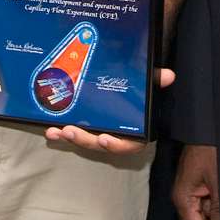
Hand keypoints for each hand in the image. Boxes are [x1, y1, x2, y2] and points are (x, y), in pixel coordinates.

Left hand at [43, 68, 173, 152]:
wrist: (127, 97)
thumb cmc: (140, 99)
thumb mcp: (148, 89)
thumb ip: (157, 82)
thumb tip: (169, 75)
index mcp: (134, 133)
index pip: (128, 144)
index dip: (116, 144)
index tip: (105, 138)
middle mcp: (116, 137)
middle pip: (101, 144)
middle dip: (85, 139)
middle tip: (70, 131)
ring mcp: (100, 135)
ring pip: (85, 141)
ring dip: (70, 137)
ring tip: (56, 131)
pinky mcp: (86, 131)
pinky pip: (75, 135)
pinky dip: (62, 133)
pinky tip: (50, 130)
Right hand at [171, 141, 219, 219]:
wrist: (209, 126)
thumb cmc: (212, 149)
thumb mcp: (219, 180)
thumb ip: (219, 209)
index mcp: (183, 197)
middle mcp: (184, 197)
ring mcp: (191, 190)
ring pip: (202, 218)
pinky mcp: (199, 184)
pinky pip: (206, 207)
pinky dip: (216, 217)